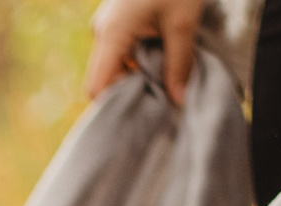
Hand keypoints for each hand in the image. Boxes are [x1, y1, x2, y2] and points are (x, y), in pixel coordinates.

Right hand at [85, 0, 208, 105]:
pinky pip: (120, 47)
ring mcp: (107, 22)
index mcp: (112, 35)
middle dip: (127, 91)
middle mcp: (102, 31)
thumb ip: (179, 65)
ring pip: (113, 63)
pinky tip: (160, 56)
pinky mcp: (117, 16)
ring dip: (134, 74)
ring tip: (164, 77)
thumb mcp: (183, 24)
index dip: (113, 106)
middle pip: (103, 77)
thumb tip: (178, 101)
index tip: (141, 114)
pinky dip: (136, 58)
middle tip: (158, 98)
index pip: (97, 87)